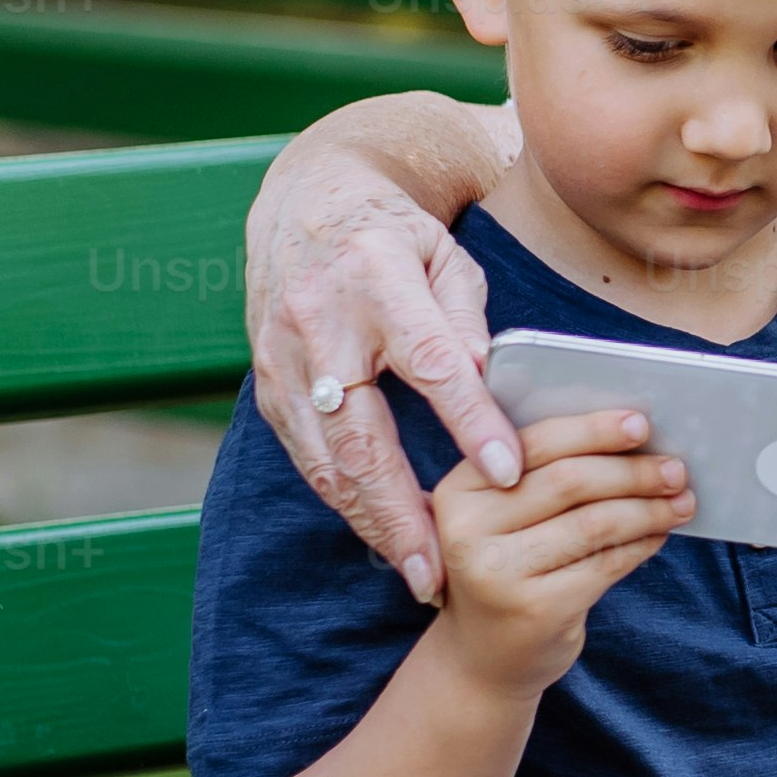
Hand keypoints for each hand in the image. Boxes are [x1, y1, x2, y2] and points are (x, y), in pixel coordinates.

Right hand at [244, 108, 528, 599]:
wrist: (306, 204)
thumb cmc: (394, 234)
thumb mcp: (445, 255)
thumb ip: (467, 322)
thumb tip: (492, 388)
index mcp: (376, 277)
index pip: (430, 360)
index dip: (469, 420)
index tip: (508, 473)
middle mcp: (318, 321)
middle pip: (360, 432)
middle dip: (400, 510)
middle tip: (438, 571)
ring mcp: (282, 358)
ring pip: (325, 459)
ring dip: (370, 523)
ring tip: (417, 573)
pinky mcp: (268, 386)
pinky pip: (307, 457)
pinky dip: (345, 501)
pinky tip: (381, 535)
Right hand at [424, 410, 691, 690]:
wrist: (485, 658)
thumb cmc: (508, 570)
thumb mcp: (504, 519)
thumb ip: (546, 476)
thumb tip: (633, 438)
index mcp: (458, 490)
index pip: (535, 444)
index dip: (594, 430)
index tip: (640, 424)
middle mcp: (466, 530)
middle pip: (570, 481)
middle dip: (632, 471)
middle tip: (675, 468)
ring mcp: (498, 573)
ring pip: (595, 522)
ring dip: (648, 509)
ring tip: (681, 501)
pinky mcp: (535, 609)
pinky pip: (606, 564)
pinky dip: (641, 544)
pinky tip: (659, 535)